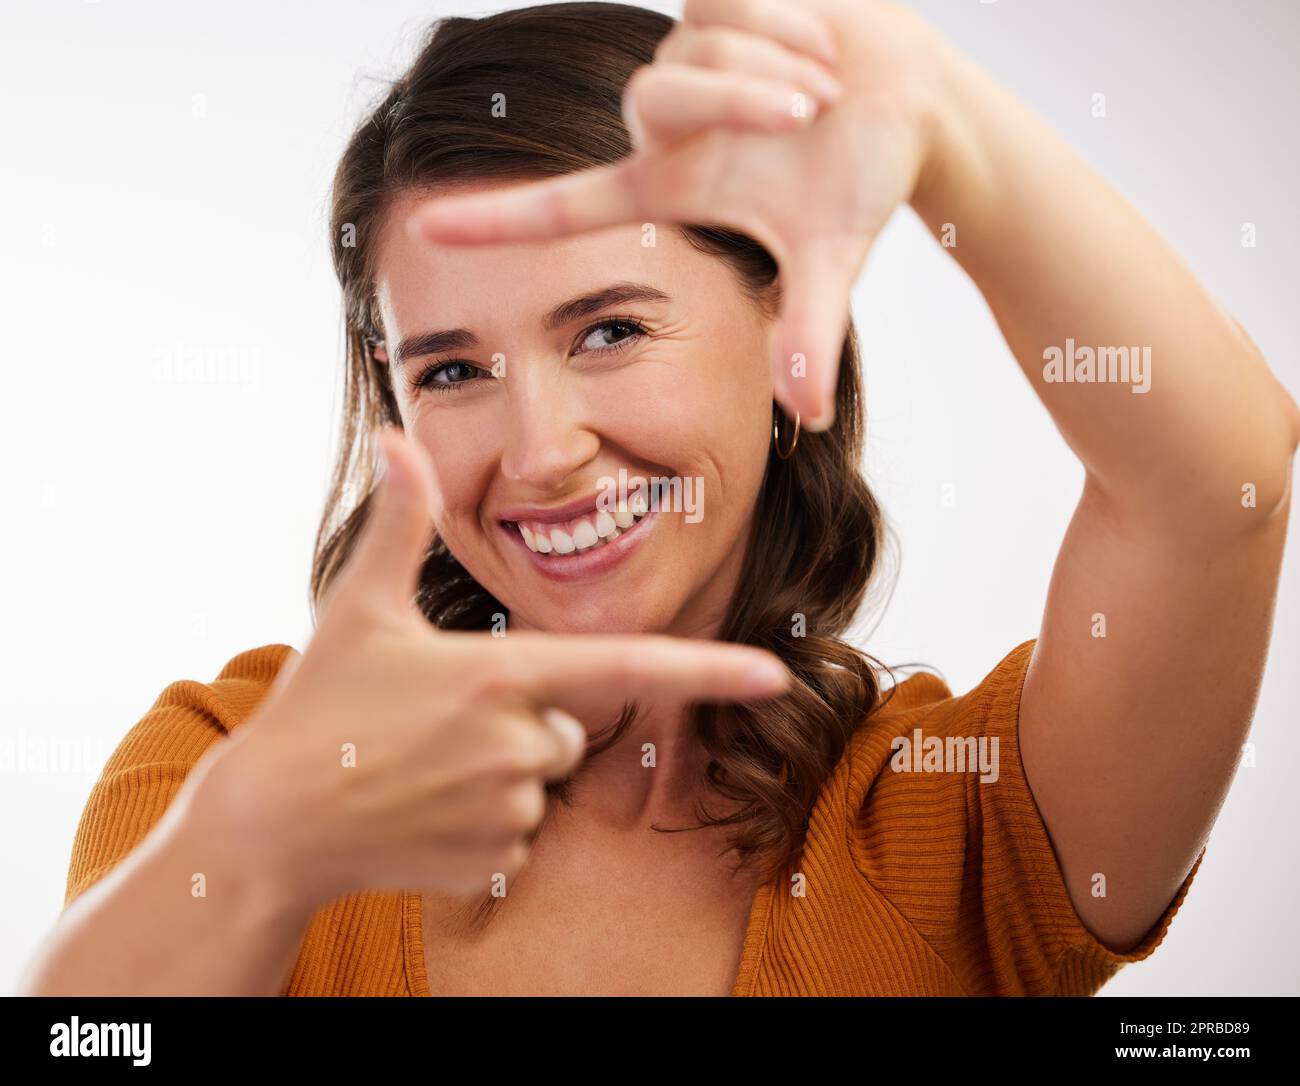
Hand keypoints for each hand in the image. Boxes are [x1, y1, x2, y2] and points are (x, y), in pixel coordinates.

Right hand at [201, 426, 789, 903]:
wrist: (270, 826)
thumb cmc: (316, 709)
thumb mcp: (358, 607)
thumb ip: (398, 522)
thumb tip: (400, 437)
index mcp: (501, 674)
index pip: (629, 669)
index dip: (710, 672)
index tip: (774, 674)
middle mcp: (517, 743)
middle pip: (569, 727)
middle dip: (526, 720)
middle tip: (440, 721)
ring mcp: (505, 809)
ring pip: (542, 781)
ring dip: (501, 772)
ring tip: (424, 766)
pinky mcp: (489, 859)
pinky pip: (517, 833)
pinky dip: (483, 822)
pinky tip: (423, 810)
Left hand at [408, 0, 938, 429]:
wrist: (905, 97)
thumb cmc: (858, 178)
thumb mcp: (829, 256)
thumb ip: (809, 331)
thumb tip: (806, 414)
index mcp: (667, 188)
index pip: (562, 207)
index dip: (496, 221)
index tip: (422, 229)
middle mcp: (657, 124)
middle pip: (662, 96)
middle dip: (747, 98)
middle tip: (815, 110)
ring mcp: (677, 58)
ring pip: (700, 45)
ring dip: (780, 61)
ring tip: (825, 85)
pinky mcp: (707, 0)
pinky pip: (727, 0)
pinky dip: (789, 20)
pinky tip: (817, 40)